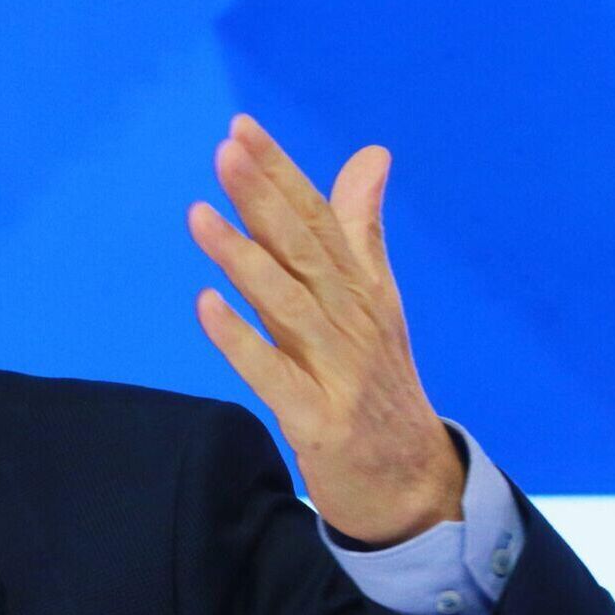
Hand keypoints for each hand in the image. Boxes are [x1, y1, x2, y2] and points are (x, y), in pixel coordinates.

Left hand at [187, 114, 462, 546]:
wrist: (414, 485)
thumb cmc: (380, 384)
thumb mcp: (375, 302)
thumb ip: (361, 230)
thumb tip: (370, 155)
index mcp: (362, 287)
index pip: (319, 218)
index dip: (280, 173)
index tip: (241, 128)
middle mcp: (353, 319)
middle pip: (304, 250)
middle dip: (265, 197)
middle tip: (226, 152)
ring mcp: (339, 369)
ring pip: (287, 304)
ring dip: (244, 257)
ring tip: (201, 214)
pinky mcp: (319, 419)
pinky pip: (274, 373)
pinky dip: (241, 340)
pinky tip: (206, 305)